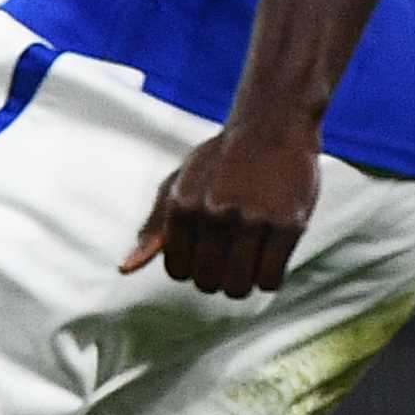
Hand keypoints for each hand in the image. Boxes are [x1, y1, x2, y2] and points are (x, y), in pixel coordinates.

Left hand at [132, 109, 319, 295]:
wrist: (273, 126)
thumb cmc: (220, 162)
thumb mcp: (178, 185)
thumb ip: (153, 229)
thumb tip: (125, 270)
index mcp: (183, 205)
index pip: (178, 271)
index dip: (194, 265)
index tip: (207, 244)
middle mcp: (214, 212)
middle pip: (208, 284)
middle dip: (219, 276)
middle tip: (233, 249)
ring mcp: (253, 219)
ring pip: (238, 288)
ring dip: (244, 281)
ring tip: (251, 253)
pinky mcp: (288, 224)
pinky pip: (270, 281)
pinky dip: (269, 277)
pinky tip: (270, 252)